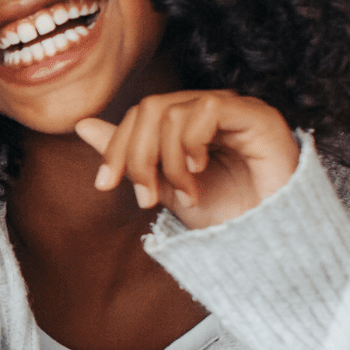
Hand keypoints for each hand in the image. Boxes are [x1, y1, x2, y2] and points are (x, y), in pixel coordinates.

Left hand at [75, 90, 299, 229]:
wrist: (268, 241)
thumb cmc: (225, 215)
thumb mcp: (163, 186)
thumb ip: (129, 155)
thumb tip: (81, 124)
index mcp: (187, 121)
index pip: (139, 115)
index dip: (115, 147)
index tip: (104, 184)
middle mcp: (208, 108)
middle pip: (150, 109)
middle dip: (136, 155)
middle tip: (144, 197)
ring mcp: (233, 108)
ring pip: (172, 111)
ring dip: (167, 161)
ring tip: (183, 193)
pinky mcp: (256, 114)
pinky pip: (207, 110)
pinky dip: (191, 145)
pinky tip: (198, 172)